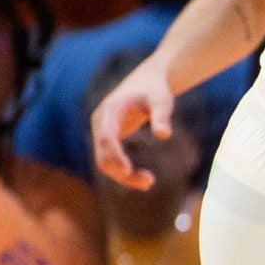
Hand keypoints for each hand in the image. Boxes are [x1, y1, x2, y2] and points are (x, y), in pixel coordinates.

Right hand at [91, 54, 177, 188]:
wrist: (146, 81)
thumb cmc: (155, 90)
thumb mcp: (162, 100)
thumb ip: (162, 115)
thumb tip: (164, 135)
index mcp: (110, 110)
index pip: (107, 137)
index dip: (115, 155)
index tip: (128, 171)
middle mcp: (100, 121)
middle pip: (102, 154)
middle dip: (121, 172)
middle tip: (149, 182)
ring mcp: (101, 130)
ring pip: (104, 162)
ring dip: (123, 176)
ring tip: (149, 182)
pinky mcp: (107, 138)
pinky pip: (110, 160)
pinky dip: (123, 172)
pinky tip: (144, 178)